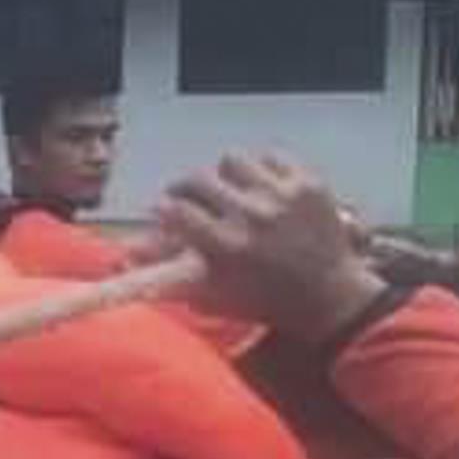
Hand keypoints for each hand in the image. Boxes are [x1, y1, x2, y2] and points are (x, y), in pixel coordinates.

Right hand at [152, 153, 386, 339]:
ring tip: (232, 187)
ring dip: (226, 174)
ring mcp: (280, 195)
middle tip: (190, 195)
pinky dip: (264, 168)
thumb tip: (126, 259)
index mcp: (225, 246)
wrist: (332, 298)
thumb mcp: (216, 296)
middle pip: (197, 178)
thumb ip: (170, 277)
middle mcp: (249, 216)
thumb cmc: (268, 303)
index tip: (164, 210)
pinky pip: (272, 156)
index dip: (164, 208)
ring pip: (233, 159)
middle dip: (186, 186)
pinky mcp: (307, 183)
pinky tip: (264, 185)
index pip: (175, 210)